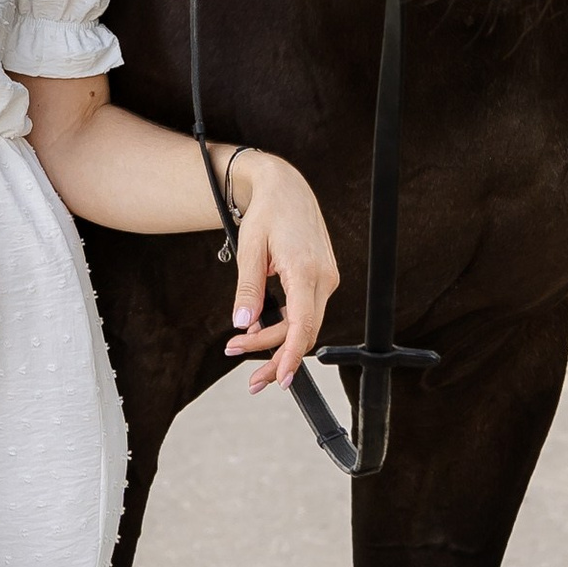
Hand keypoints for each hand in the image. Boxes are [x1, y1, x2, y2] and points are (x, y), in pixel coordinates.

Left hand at [224, 153, 339, 392]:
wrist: (286, 188)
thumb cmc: (268, 213)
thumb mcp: (249, 249)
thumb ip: (248, 289)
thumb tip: (242, 323)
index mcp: (306, 271)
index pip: (302, 325)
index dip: (291, 356)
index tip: (280, 379)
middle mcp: (323, 278)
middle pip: (304, 333)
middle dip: (277, 358)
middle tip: (251, 379)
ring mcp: (326, 279)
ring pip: (304, 325)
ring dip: (276, 342)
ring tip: (241, 347)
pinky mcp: (321, 279)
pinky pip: (305, 312)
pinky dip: (284, 325)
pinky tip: (259, 330)